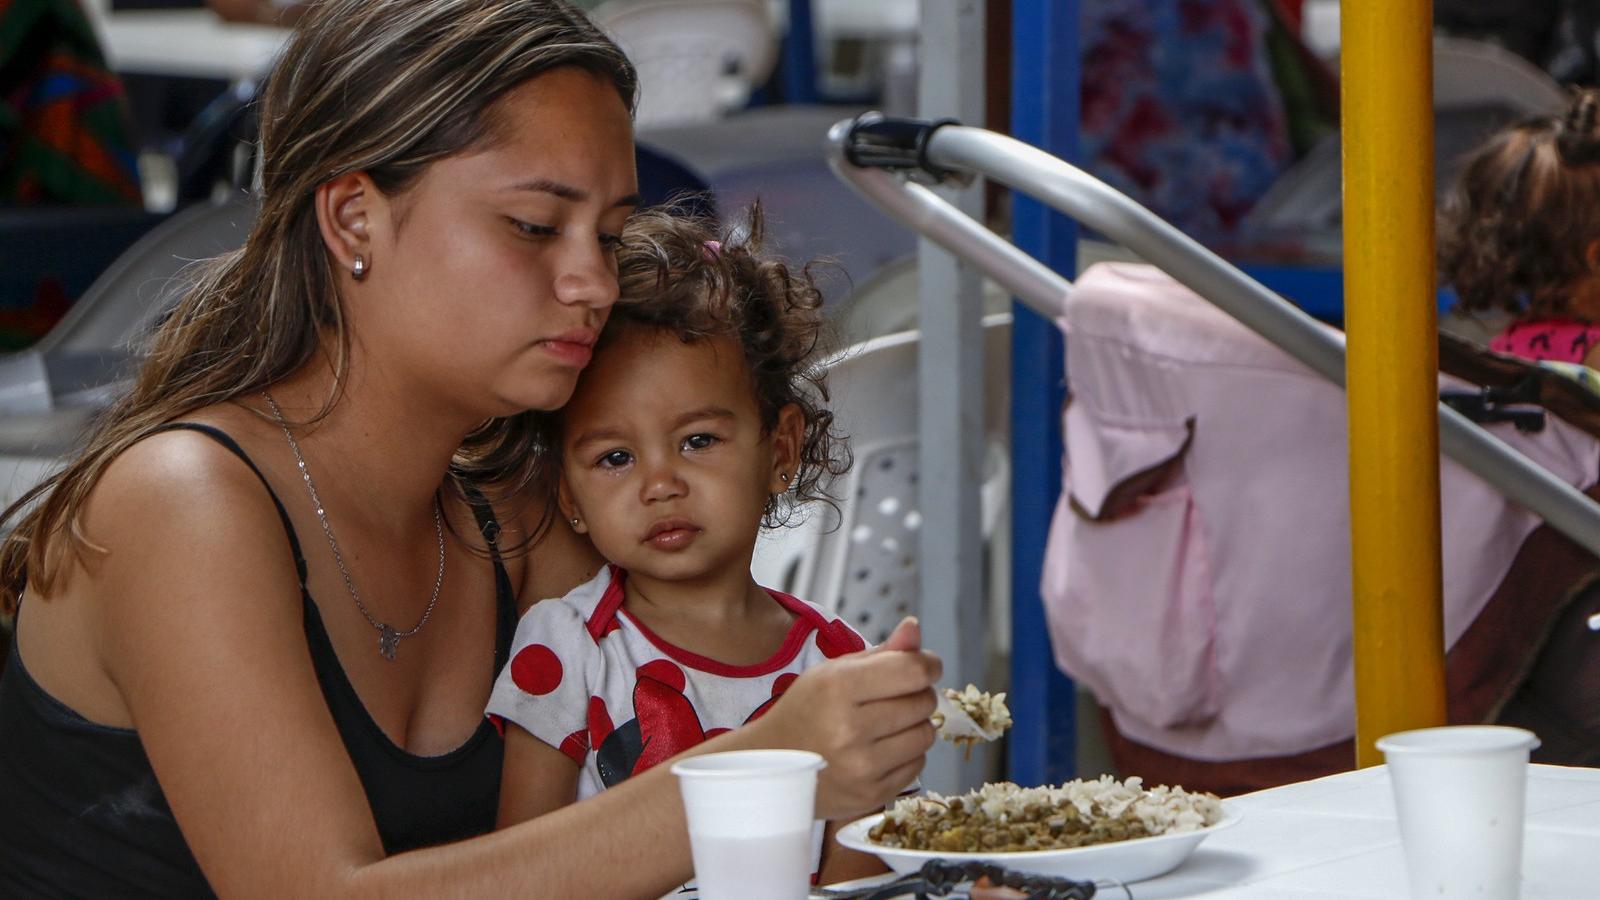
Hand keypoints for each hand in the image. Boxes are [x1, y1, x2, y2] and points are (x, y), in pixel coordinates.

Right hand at [759, 617, 940, 818]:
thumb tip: (915, 628)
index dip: (928, 664)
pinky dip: (907, 754)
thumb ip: (881, 653)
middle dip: (918, 694)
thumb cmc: (806, 711)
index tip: (926, 665)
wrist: (772, 766)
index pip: (913, 671)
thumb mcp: (833, 672)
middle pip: (923, 702)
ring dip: (915, 726)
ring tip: (888, 724)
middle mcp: (849, 729)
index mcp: (838, 687)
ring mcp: (861, 767)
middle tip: (895, 697)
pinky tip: (882, 749)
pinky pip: (918, 766)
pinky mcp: (871, 795)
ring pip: (926, 736)